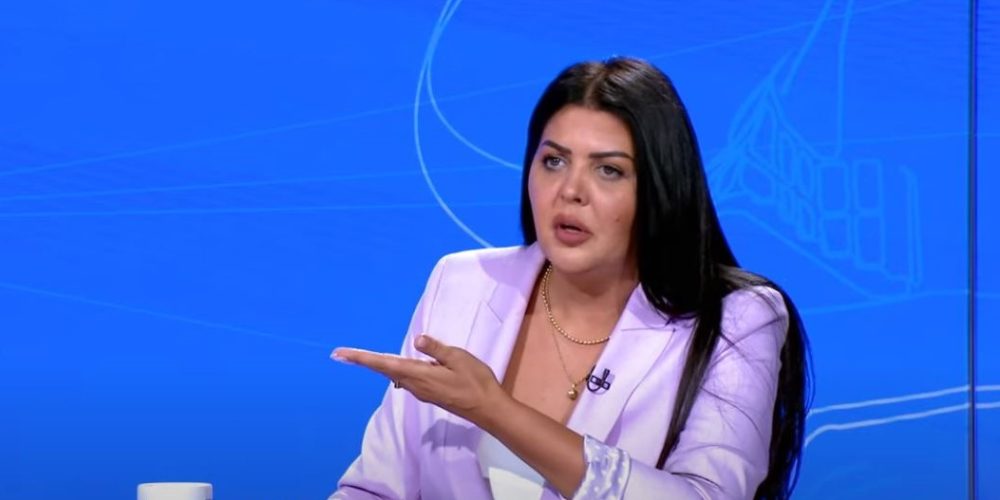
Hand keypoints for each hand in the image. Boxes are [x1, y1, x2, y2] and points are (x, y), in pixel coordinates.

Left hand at [332, 334, 506, 425]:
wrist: (487, 409)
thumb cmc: (475, 382)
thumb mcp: (458, 358)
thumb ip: (436, 349)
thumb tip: (418, 340)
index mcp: (419, 374)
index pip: (383, 364)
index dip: (361, 358)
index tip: (341, 355)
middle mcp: (415, 385)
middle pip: (384, 370)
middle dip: (362, 361)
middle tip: (339, 354)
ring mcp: (421, 391)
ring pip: (394, 374)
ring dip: (377, 365)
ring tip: (360, 357)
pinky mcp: (429, 393)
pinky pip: (406, 378)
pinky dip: (393, 369)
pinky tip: (393, 365)